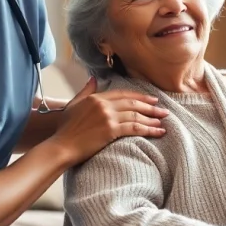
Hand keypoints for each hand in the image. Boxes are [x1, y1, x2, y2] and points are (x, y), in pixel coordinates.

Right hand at [50, 77, 168, 165]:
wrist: (61, 146)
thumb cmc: (65, 129)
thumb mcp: (74, 105)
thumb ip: (86, 91)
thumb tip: (94, 79)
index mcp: (96, 97)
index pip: (123, 94)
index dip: (139, 97)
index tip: (151, 100)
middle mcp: (104, 105)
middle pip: (133, 103)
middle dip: (150, 107)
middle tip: (163, 110)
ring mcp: (108, 117)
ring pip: (136, 115)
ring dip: (152, 118)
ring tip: (163, 121)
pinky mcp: (111, 130)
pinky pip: (134, 128)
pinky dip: (149, 129)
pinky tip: (158, 132)